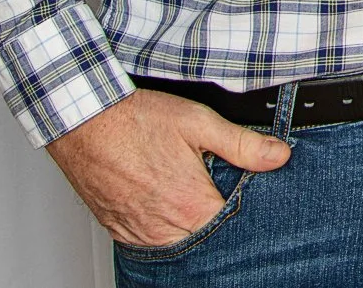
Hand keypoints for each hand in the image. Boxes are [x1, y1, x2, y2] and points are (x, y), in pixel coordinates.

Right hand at [46, 88, 290, 248]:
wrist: (84, 121)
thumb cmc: (135, 120)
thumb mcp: (199, 122)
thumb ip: (243, 144)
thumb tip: (279, 156)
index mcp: (190, 205)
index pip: (232, 226)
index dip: (245, 212)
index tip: (249, 196)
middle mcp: (163, 227)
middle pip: (204, 237)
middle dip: (216, 219)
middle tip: (216, 189)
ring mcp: (138, 232)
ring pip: (176, 242)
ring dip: (188, 225)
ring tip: (190, 192)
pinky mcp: (118, 230)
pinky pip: (149, 241)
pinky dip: (162, 226)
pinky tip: (166, 201)